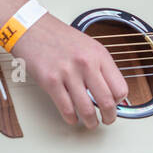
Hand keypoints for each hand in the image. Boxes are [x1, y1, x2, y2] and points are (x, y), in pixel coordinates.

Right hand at [9, 13, 129, 128]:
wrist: (32, 29)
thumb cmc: (59, 38)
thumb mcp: (89, 46)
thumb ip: (101, 66)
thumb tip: (111, 90)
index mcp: (99, 55)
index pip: (120, 87)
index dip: (120, 101)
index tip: (115, 104)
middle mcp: (86, 63)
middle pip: (107, 102)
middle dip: (109, 117)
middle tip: (108, 120)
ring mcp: (68, 73)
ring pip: (87, 110)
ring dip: (91, 122)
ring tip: (91, 123)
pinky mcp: (51, 81)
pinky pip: (66, 109)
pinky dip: (71, 118)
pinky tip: (73, 118)